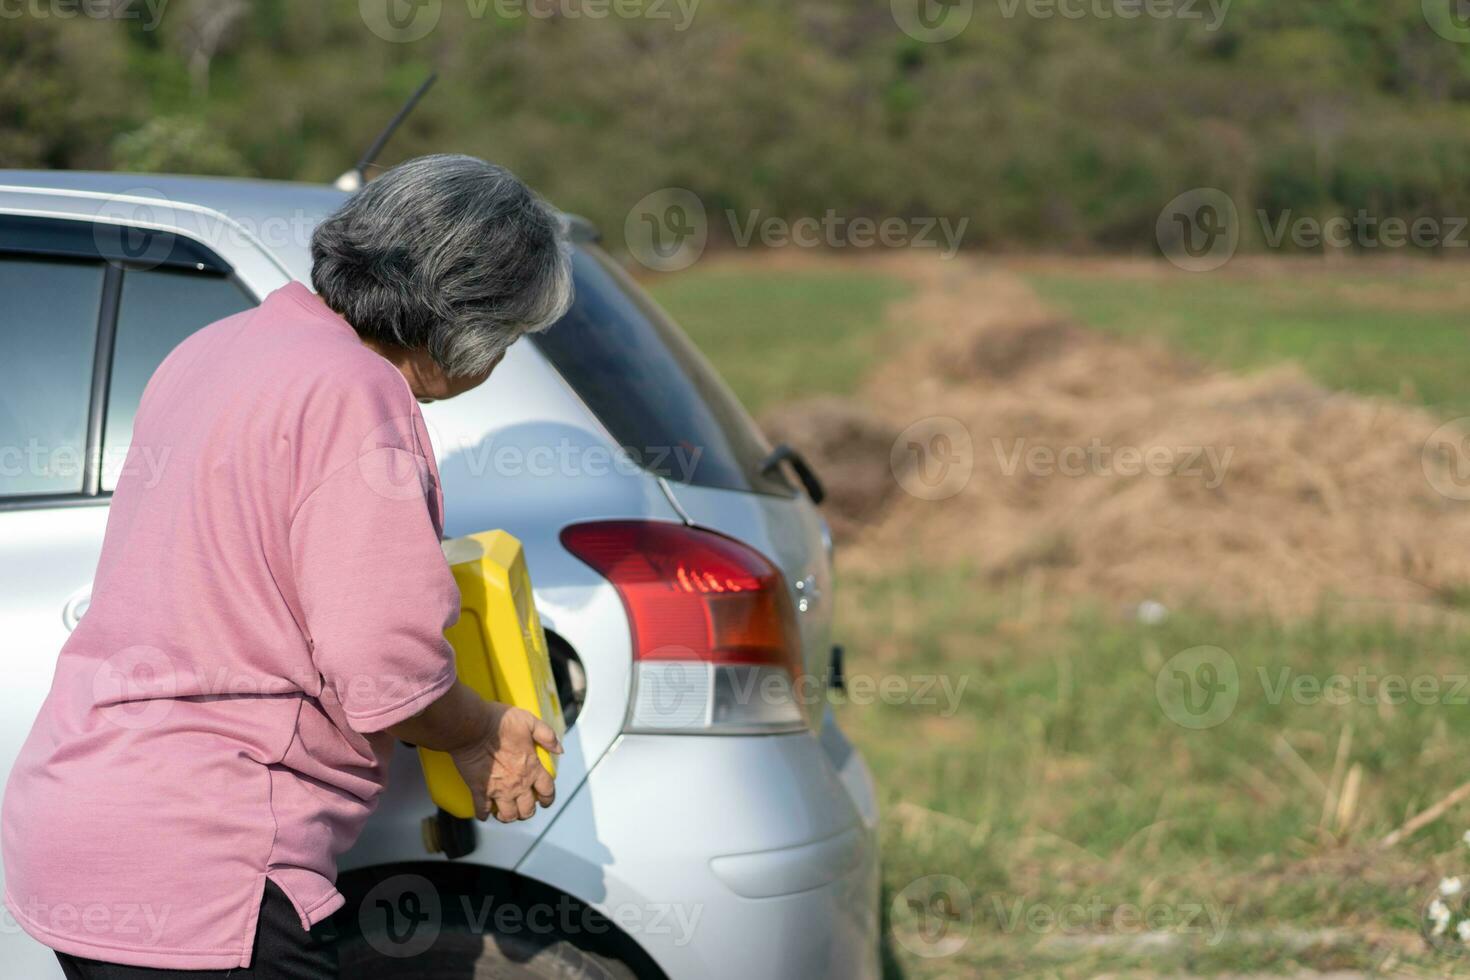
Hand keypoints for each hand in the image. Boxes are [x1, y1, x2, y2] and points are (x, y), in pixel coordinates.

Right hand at [449, 702, 561, 822]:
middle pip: (528, 809)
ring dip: (508, 816)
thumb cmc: (500, 722)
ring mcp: (498, 790)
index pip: (547, 791)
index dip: (548, 798)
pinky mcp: (479, 790)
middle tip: (524, 807)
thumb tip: (559, 749)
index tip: (545, 800)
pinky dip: (483, 814)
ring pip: (508, 815)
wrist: (473, 727)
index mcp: (532, 768)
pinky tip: (484, 812)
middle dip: (528, 811)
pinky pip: (481, 810)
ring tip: (506, 812)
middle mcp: (518, 784)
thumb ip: (547, 735)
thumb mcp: (530, 721)